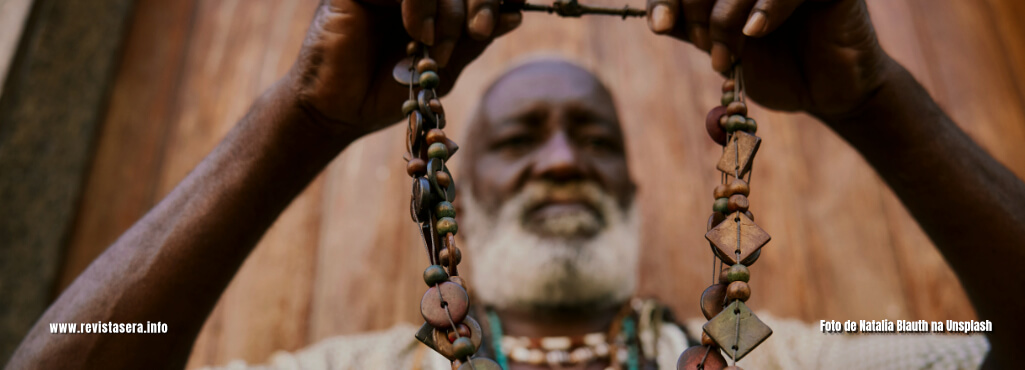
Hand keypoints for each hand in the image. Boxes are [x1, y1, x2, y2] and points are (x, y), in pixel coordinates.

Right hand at [285, 0, 522, 137]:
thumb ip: (473, 39)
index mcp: (433, 5)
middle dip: (479, 0)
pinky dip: (420, 3)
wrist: (340, 113)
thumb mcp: (443, 69)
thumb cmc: (387, 93)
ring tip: (436, 48)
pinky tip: (417, 33)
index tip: (501, 17)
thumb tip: (515, 15)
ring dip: (448, 11)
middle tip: (479, 30)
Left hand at [645, 0, 892, 119]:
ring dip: (725, 15)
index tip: (659, 25)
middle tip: (700, 44)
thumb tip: (655, 19)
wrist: (827, 95)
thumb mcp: (726, 51)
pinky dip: (766, 7)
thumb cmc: (778, 71)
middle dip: (695, 7)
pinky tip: (755, 32)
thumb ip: (695, 30)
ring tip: (727, 55)